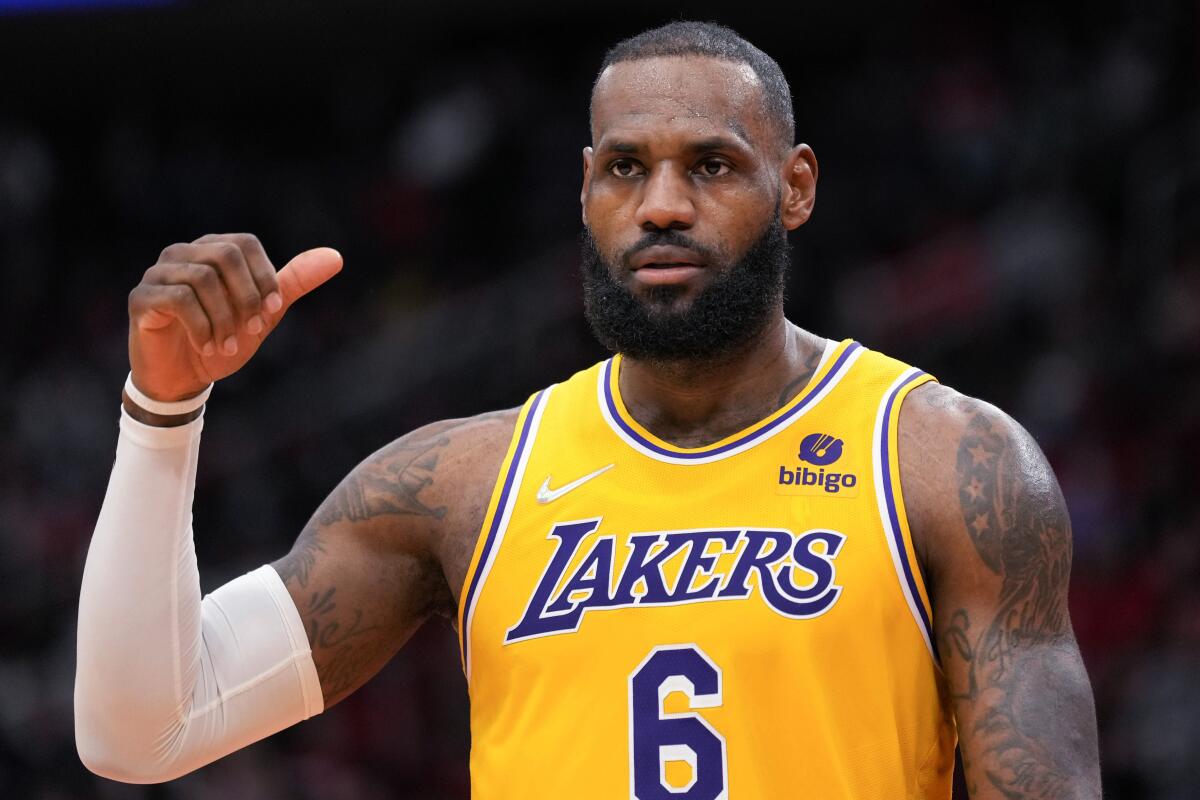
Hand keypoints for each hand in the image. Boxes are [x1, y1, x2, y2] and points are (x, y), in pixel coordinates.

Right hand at [127, 233, 341, 401]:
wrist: (183, 379)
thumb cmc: (224, 339)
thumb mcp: (266, 313)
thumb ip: (295, 283)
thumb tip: (335, 256)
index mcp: (213, 249)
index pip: (246, 245)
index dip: (264, 278)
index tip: (272, 311)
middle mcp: (183, 253)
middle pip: (225, 256)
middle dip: (246, 298)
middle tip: (251, 330)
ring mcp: (158, 273)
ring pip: (202, 278)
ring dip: (224, 319)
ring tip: (228, 345)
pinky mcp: (141, 298)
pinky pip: (179, 299)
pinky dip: (202, 328)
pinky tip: (206, 346)